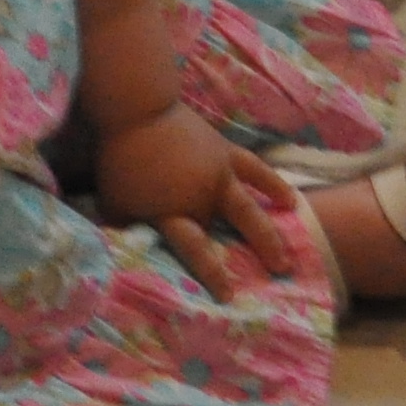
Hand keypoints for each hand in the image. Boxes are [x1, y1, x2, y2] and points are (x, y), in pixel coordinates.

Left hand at [88, 105, 307, 300]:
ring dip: (270, 231)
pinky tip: (291, 201)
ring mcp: (219, 173)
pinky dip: (273, 185)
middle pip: (236, 228)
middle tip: (281, 275)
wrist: (138, 109)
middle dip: (260, 252)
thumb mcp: (114, 201)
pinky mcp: (226, 152)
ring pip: (251, 207)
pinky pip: (255, 170)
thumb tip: (128, 252)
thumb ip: (126, 228)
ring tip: (288, 254)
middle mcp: (202, 196)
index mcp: (175, 211)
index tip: (230, 296)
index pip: (196, 248)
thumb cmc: (122, 159)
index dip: (213, 272)